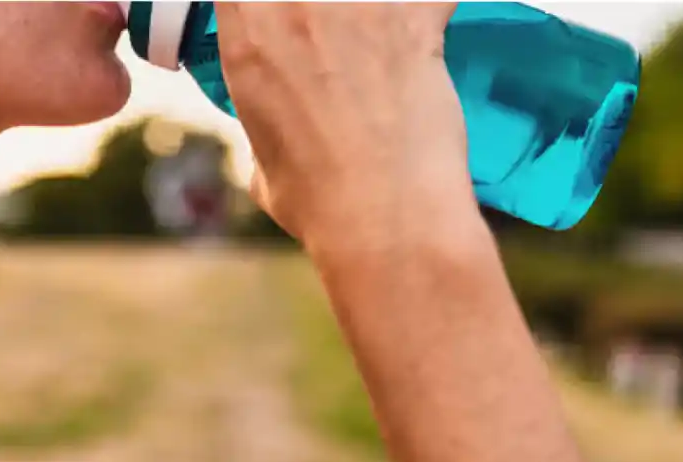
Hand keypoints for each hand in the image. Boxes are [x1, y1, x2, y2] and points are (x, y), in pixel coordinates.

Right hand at [217, 3, 477, 251]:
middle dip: (322, 8)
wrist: (382, 219)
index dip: (265, 4)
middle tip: (342, 44)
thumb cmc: (317, 205)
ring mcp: (357, 6)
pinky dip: (434, 7)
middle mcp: (296, 7)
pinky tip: (432, 25)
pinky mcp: (416, 17)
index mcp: (248, 40)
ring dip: (378, 6)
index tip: (282, 16)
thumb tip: (281, 128)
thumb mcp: (262, 165)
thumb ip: (268, 122)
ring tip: (382, 40)